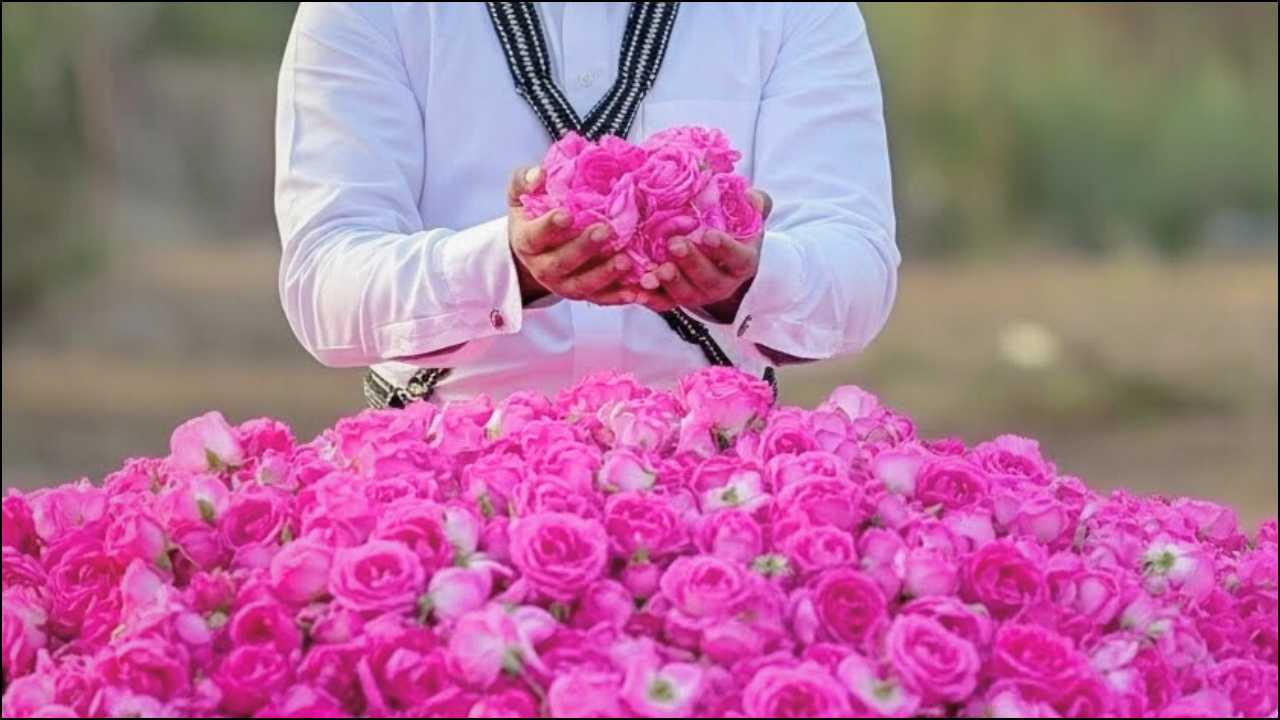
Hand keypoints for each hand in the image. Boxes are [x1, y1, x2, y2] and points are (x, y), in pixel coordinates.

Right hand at [506, 167, 637, 304]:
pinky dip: (621, 296)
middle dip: (584, 248)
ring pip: (583, 285)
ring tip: (626, 261)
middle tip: (606, 230)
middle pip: (561, 263)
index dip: (549, 226)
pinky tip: (640, 291)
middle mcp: (543, 268)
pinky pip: (602, 298)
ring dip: (605, 274)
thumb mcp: (521, 193)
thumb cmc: (533, 213)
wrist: (537, 249)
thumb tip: (540, 175)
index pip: (535, 235)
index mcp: (527, 241)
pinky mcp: (585, 294)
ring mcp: (564, 284)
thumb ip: (525, 180)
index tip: (566, 214)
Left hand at [637, 189, 772, 320]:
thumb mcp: (746, 216)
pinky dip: (650, 299)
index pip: (737, 258)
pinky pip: (664, 304)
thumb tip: (751, 195)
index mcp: (742, 262)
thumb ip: (754, 205)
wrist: (717, 258)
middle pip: (709, 279)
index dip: (725, 249)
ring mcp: (699, 294)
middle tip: (675, 245)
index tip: (708, 235)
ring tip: (657, 270)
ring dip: (671, 283)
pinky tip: (638, 291)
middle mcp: (723, 283)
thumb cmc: (731, 231)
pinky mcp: (678, 299)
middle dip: (691, 263)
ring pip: (687, 295)